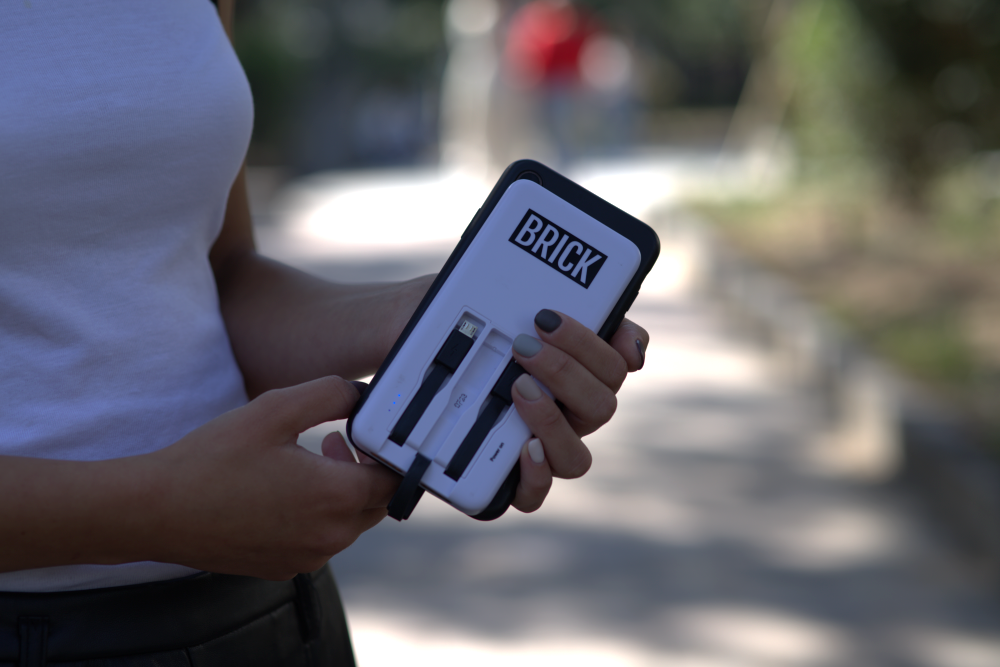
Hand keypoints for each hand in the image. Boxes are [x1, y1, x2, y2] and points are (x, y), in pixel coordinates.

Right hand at [144, 377, 398, 579]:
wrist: (157, 511)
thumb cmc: (213, 459)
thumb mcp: (276, 409)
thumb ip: (331, 394)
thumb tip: (363, 395)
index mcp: (336, 498)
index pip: (394, 480)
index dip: (386, 453)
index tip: (365, 433)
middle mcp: (329, 537)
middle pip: (375, 504)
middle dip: (363, 470)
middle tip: (335, 440)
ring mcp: (307, 558)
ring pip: (347, 524)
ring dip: (338, 490)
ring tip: (307, 459)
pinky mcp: (284, 568)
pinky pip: (318, 540)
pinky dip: (314, 515)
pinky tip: (281, 490)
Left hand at [508, 310, 647, 512]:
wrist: (442, 373)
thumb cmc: (501, 343)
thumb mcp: (539, 317)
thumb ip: (594, 318)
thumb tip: (633, 350)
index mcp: (587, 382)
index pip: (613, 368)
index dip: (587, 344)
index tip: (547, 318)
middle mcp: (574, 421)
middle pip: (599, 408)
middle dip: (563, 372)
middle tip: (524, 346)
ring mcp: (549, 454)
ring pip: (576, 459)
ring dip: (551, 421)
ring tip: (519, 388)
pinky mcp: (516, 480)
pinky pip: (534, 496)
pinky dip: (535, 477)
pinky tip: (524, 448)